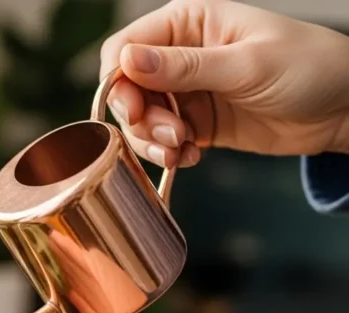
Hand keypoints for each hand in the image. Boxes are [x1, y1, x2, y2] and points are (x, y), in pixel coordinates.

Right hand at [99, 0, 348, 167]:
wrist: (346, 109)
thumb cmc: (309, 67)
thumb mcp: (246, 66)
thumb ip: (184, 66)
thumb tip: (126, 60)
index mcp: (189, 22)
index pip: (126, 47)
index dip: (119, 80)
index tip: (133, 109)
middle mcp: (180, 54)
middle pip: (127, 88)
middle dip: (139, 118)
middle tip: (168, 136)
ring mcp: (187, 89)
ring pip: (141, 118)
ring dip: (152, 140)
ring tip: (181, 150)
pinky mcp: (197, 121)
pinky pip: (163, 139)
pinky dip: (169, 152)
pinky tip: (191, 157)